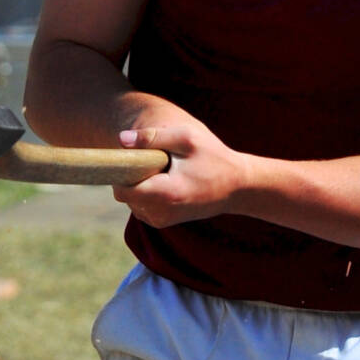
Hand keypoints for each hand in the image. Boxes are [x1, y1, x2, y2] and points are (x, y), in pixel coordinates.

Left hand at [112, 121, 249, 227]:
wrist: (238, 187)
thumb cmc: (214, 158)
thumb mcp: (186, 138)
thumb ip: (152, 137)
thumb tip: (121, 139)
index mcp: (164, 194)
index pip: (122, 190)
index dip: (122, 172)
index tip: (134, 158)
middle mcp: (159, 213)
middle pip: (124, 194)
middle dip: (133, 176)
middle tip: (158, 162)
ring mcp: (160, 220)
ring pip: (131, 200)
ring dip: (140, 184)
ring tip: (166, 173)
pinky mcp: (162, 222)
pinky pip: (140, 205)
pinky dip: (147, 193)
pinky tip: (167, 182)